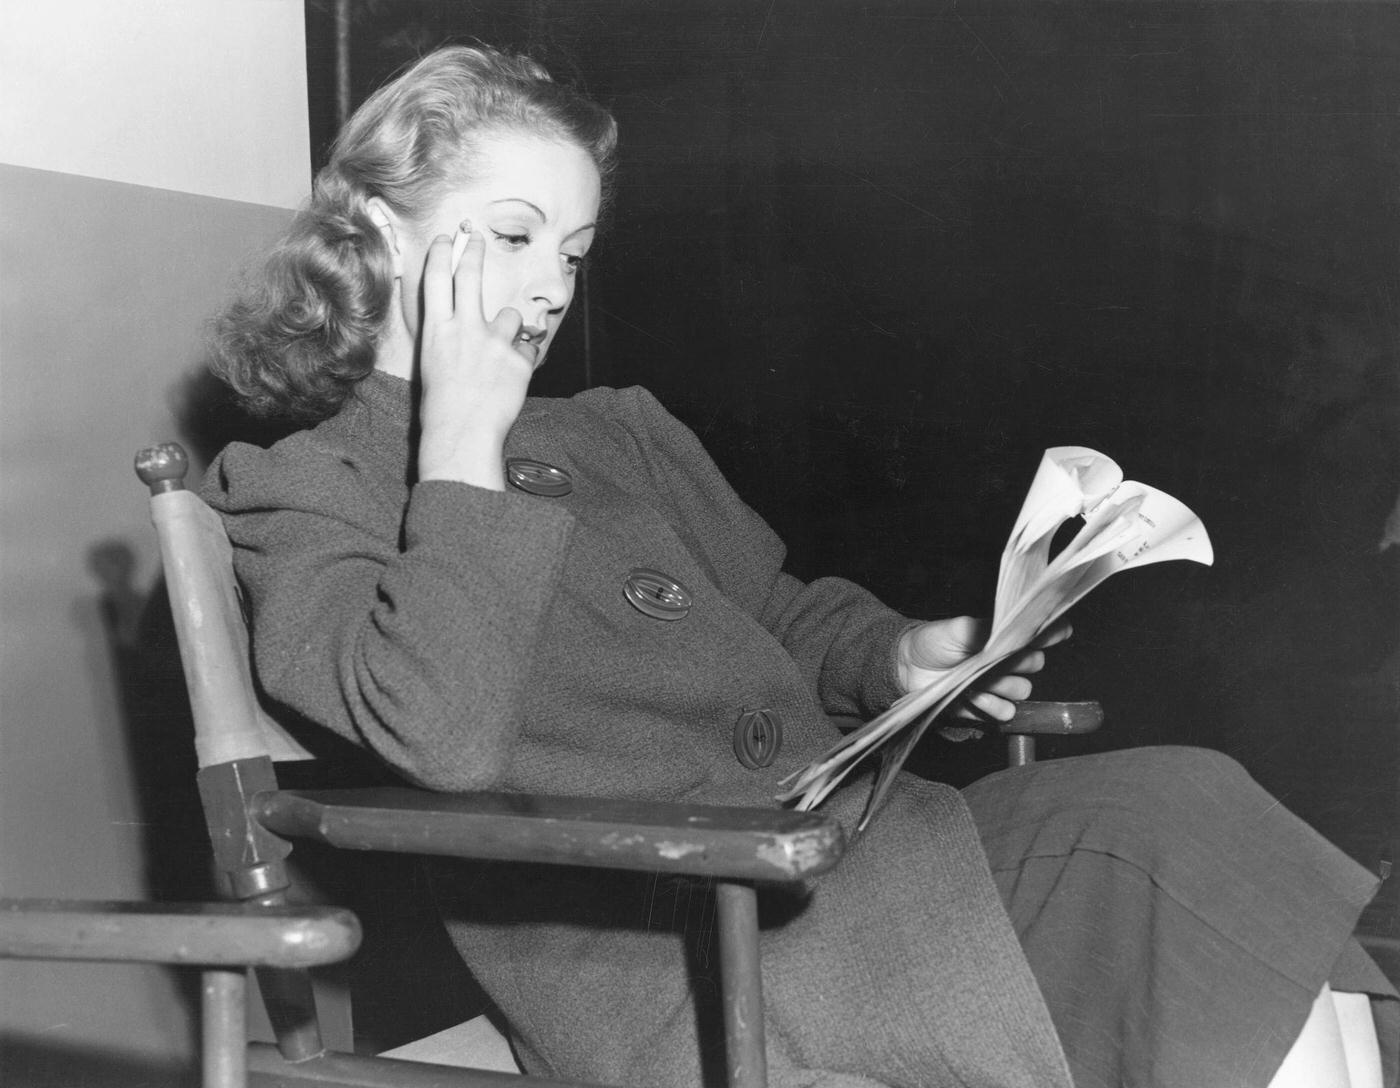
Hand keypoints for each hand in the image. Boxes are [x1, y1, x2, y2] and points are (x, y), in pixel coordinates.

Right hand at [416, 222, 533, 487]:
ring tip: (498, 358)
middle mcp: (465, 328)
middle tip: (476, 236)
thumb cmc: (443, 406)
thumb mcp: (434, 364)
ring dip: (509, 330)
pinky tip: (510, 379)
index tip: (447, 238)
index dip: (441, 254)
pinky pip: (527, 348)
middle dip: (473, 250)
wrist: (463, 433)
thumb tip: (461, 322)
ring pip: (511, 316)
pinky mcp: (519, 359)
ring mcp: (494, 342)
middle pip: (470, 276)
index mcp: (437, 331)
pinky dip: (522, 360)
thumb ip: (449, 337)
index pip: (436, 280)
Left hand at [896, 616, 1071, 721]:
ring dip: (1003, 686)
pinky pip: (1006, 711)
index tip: (1056, 633)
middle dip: (1019, 662)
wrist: (908, 668)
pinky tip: (974, 697)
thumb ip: (988, 628)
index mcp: (1004, 637)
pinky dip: (992, 706)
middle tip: (996, 659)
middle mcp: (1007, 661)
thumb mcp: (960, 628)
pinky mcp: (987, 707)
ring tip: (978, 680)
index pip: (1041, 634)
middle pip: (1036, 664)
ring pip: (1023, 690)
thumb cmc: (934, 642)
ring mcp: (998, 685)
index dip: (1052, 633)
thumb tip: (1012, 625)